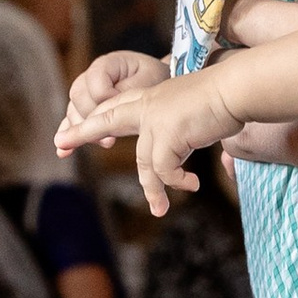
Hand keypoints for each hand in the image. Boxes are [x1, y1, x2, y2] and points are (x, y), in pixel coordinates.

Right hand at [56, 48, 168, 151]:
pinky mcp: (84, 111)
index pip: (96, 84)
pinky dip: (69, 137)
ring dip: (85, 131)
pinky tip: (64, 152)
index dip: (108, 98)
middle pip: (79, 98)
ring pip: (73, 112)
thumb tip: (111, 101)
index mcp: (106, 64)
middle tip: (113, 135)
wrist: (158, 86)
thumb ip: (129, 88)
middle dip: (94, 119)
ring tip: (108, 143)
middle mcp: (89, 77)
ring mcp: (84, 95)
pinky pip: (70, 123)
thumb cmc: (154, 79)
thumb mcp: (148, 78)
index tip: (126, 108)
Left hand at [68, 64, 240, 216]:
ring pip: (143, 164)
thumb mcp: (197, 115)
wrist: (238, 88)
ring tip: (159, 209)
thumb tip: (186, 162)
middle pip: (106, 120)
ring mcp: (155, 120)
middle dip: (81, 132)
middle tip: (60, 142)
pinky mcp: (166, 135)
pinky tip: (192, 184)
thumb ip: (184, 135)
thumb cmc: (229, 98)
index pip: (117, 107)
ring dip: (152, 190)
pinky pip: (164, 170)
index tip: (78, 127)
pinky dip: (177, 181)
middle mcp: (149, 107)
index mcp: (153, 99)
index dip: (97, 118)